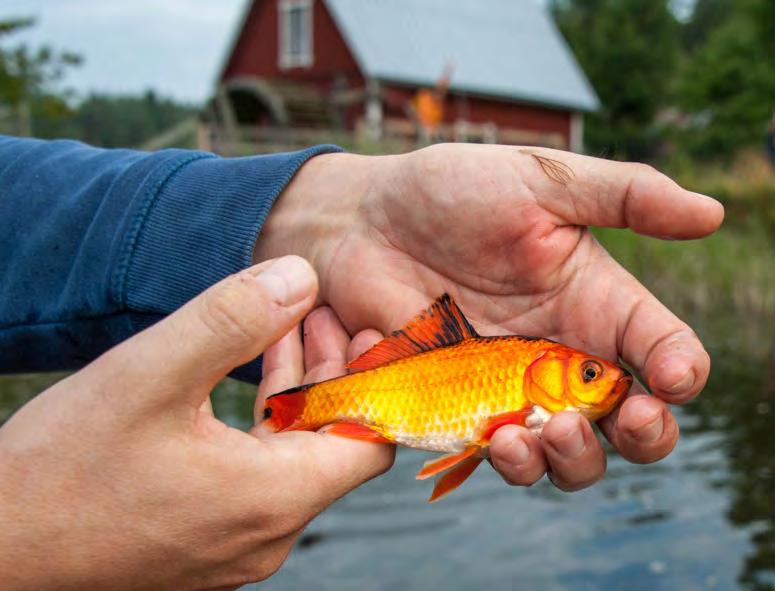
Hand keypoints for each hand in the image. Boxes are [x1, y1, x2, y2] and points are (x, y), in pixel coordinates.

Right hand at [0, 256, 391, 589]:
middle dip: (331, 373)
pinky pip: (259, 476)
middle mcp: (268, 534)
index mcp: (271, 499)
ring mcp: (237, 544)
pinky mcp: (207, 541)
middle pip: (334, 446)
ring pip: (295, 458)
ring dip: (295, 392)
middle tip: (320, 311)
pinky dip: (263, 425)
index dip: (376, 383)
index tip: (368, 332)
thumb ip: (231, 322)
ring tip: (285, 325)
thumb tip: (300, 278)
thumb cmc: (60, 472)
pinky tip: (244, 375)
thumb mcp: (148, 376)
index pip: (370, 443)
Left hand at [255, 144, 723, 491]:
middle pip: (627, 426)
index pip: (663, 350)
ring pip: (566, 457)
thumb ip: (623, 195)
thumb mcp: (541, 179)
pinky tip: (490, 436)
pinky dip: (503, 461)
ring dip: (569, 460)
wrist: (362, 220)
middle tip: (615, 419)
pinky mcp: (458, 412)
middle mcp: (561, 357)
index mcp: (594, 302)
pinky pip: (494, 457)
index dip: (681, 372)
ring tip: (538, 432)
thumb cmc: (451, 191)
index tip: (672, 378)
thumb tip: (714, 213)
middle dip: (639, 436)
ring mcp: (509, 391)